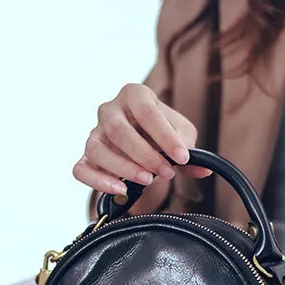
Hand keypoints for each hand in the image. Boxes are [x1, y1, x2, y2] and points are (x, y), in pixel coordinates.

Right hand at [72, 83, 211, 195]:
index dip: (165, 137)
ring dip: (123, 168)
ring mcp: (94, 133)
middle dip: (145, 155)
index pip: (147, 113)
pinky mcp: (86, 156)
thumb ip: (190, 149)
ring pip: (97, 149)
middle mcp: (109, 110)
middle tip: (166, 172)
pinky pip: (81, 169)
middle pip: (118, 130)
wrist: (146, 138)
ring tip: (147, 180)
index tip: (182, 157)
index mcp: (134, 94)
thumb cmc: (163, 132)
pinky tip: (120, 190)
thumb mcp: (182, 134)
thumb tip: (203, 168)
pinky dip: (98, 181)